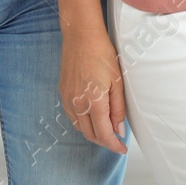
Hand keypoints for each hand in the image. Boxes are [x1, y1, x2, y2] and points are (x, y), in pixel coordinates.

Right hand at [59, 29, 127, 153]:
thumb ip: (118, 109)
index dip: (114, 145)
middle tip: (117, 140)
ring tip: (106, 129)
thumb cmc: (102, 54)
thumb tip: (119, 130)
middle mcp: (77, 104)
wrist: (80, 35)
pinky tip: (92, 117)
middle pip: (90, 134)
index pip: (103, 134)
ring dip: (93, 133)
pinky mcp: (62, 92)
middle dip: (104, 141)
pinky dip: (82, 122)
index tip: (122, 149)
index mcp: (93, 102)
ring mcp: (67, 99)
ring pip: (79, 127)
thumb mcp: (118, 81)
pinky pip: (72, 116)